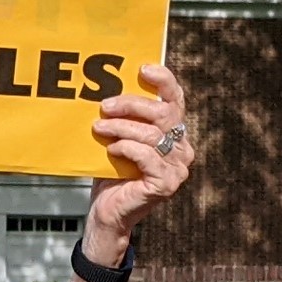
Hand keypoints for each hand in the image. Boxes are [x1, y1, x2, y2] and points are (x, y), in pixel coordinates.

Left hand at [84, 61, 190, 259]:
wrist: (107, 213)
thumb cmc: (112, 174)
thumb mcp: (119, 139)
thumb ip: (125, 118)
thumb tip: (109, 88)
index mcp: (174, 134)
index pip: (175, 100)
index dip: (163, 81)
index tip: (142, 68)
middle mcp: (182, 149)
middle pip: (163, 113)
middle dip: (132, 104)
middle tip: (105, 105)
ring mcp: (178, 168)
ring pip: (152, 134)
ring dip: (121, 127)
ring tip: (99, 127)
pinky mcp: (167, 184)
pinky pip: (147, 155)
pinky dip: (126, 148)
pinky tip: (112, 149)